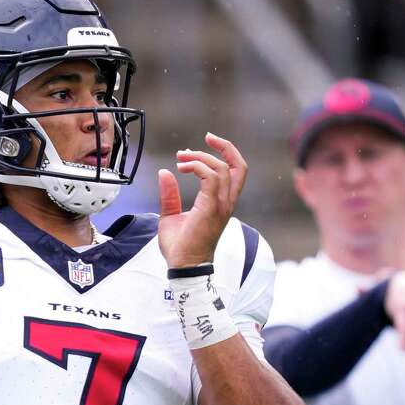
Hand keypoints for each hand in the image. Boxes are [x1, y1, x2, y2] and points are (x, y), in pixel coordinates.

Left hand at [158, 133, 248, 267]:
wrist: (183, 266)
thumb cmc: (180, 246)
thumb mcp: (170, 214)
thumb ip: (170, 194)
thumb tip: (165, 172)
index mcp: (221, 202)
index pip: (235, 171)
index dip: (224, 153)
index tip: (202, 144)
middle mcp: (226, 202)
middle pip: (239, 166)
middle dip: (225, 147)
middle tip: (206, 137)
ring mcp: (221, 206)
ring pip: (222, 168)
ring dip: (201, 157)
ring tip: (182, 158)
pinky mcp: (211, 209)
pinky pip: (211, 178)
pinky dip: (197, 167)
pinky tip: (181, 169)